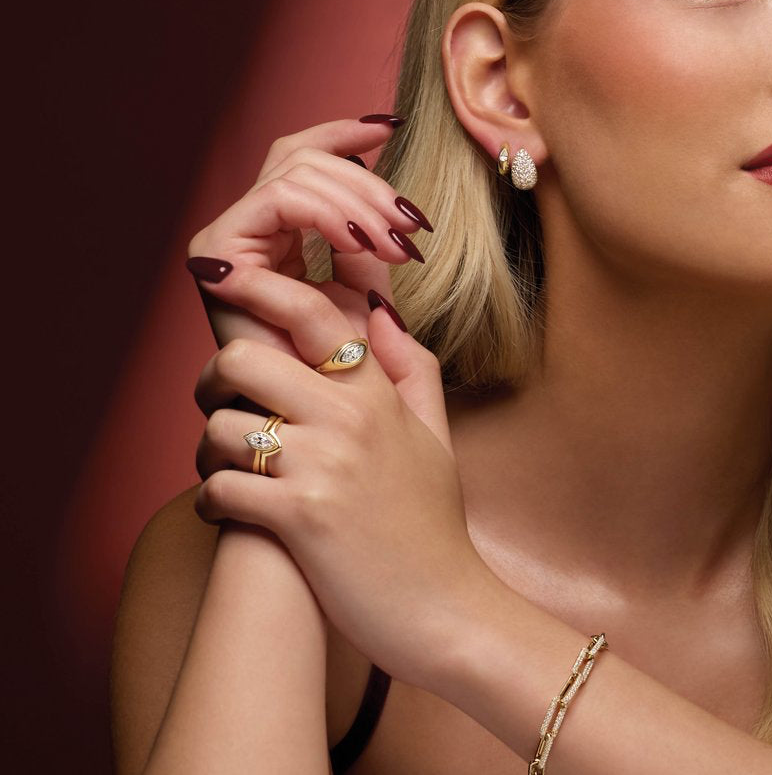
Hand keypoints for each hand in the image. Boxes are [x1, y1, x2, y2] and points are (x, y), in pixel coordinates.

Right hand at [185, 117, 428, 374]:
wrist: (323, 422)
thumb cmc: (346, 372)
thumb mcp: (368, 297)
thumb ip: (369, 248)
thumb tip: (384, 202)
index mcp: (279, 237)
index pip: (302, 160)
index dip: (343, 135)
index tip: (392, 126)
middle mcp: (249, 232)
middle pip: (302, 159)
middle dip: (368, 183)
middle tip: (411, 226)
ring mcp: (230, 240)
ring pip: (296, 171)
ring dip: (359, 200)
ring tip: (397, 244)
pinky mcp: (220, 252)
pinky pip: (279, 199)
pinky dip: (329, 212)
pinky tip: (363, 241)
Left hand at [187, 256, 494, 694]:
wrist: (446, 609)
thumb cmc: (432, 524)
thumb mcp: (434, 434)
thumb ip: (412, 367)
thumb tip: (380, 313)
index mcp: (378, 393)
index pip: (313, 312)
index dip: (261, 287)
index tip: (226, 278)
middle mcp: (349, 419)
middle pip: (243, 360)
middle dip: (213, 381)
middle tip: (220, 406)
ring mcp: (323, 466)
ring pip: (220, 428)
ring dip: (208, 453)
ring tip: (226, 472)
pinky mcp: (300, 518)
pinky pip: (219, 489)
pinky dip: (211, 502)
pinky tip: (231, 514)